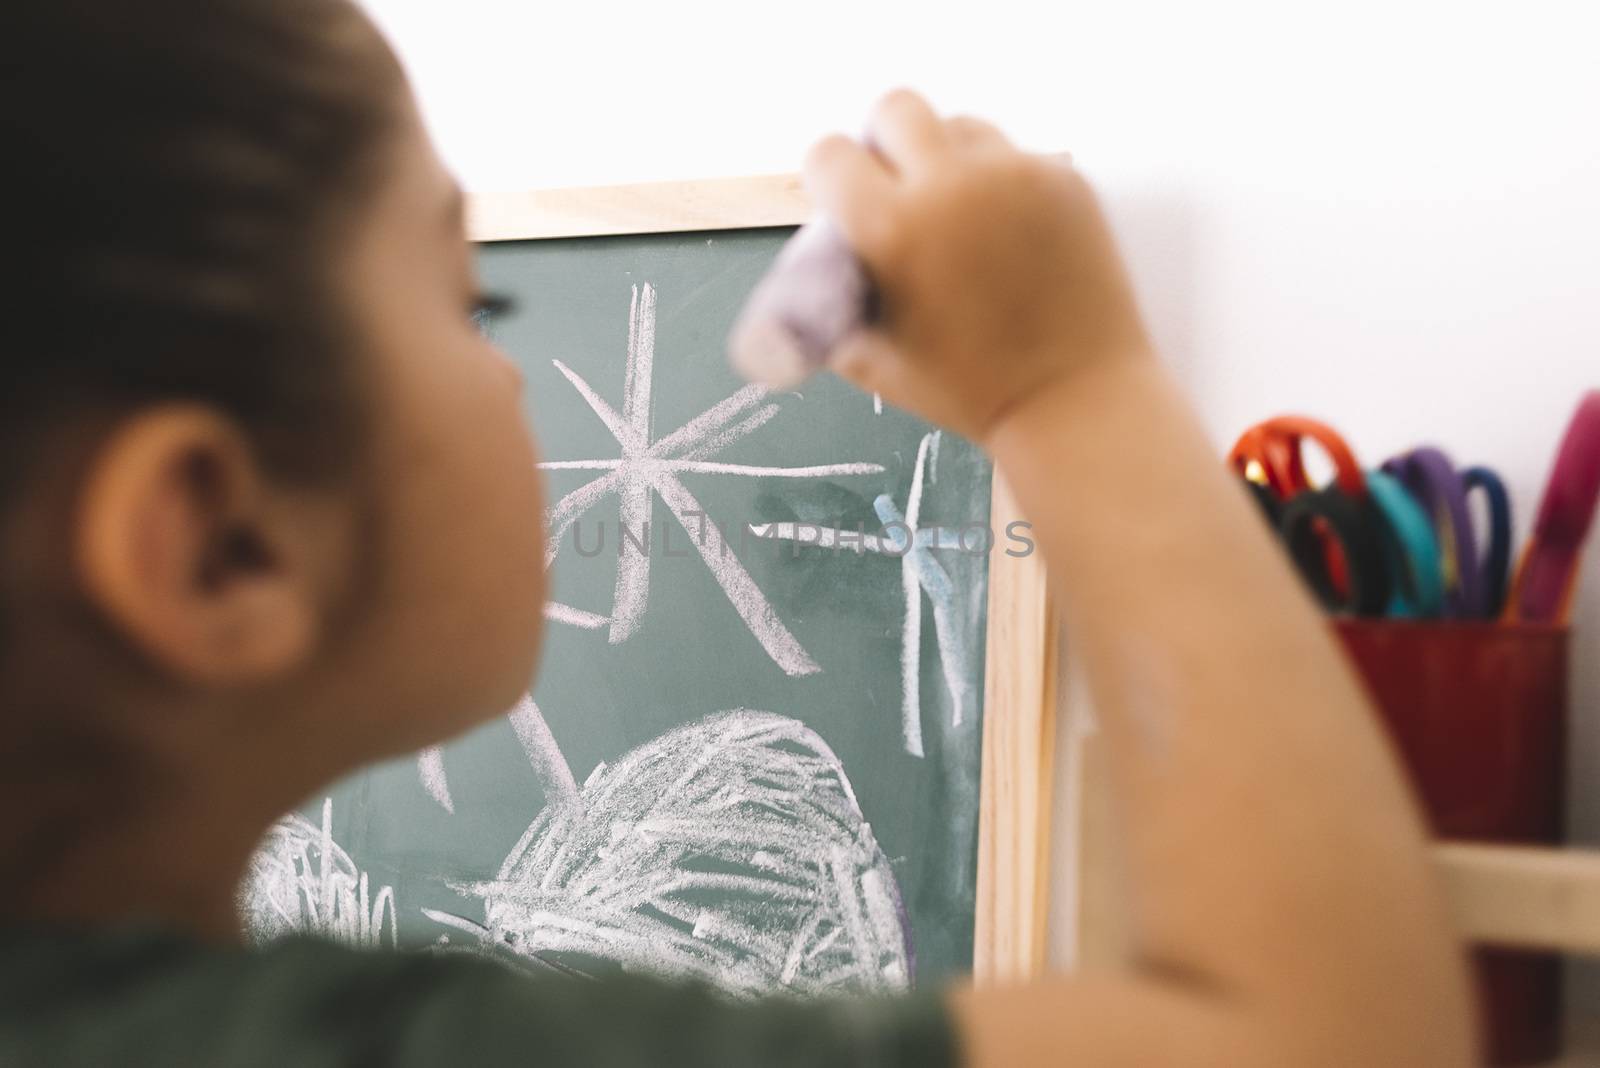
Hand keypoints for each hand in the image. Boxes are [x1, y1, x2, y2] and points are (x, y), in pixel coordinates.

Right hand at [803, 89, 1151, 442]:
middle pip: (896, 108)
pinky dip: (1001, 185)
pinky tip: (1006, 234)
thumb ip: (830, 301)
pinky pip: (1014, 157)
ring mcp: (1015, 177)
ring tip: (957, 215)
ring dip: (946, 159)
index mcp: (891, 229)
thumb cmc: (968, 392)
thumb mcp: (871, 360)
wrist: (1072, 402)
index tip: (844, 201)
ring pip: (960, 126)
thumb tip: (816, 262)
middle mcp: (951, 187)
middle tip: (897, 188)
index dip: (830, 179)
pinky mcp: (1063, 180)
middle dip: (885, 144)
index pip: (831, 153)